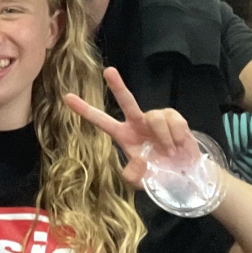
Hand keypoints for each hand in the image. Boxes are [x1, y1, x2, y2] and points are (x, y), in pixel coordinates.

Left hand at [64, 67, 203, 189]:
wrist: (185, 175)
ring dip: (164, 138)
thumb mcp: (142, 181)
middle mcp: (136, 122)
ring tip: (169, 152)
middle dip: (117, 85)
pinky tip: (179, 145)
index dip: (84, 109)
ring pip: (155, 118)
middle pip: (126, 100)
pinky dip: (177, 137)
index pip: (101, 120)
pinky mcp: (172, 117)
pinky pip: (173, 121)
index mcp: (123, 135)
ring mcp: (154, 118)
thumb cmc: (159, 175)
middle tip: (108, 71)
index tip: (66, 97)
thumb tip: (137, 161)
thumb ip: (134, 176)